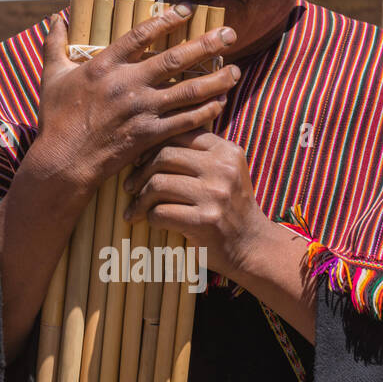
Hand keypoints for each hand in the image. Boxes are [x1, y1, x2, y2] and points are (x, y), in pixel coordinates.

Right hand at [25, 4, 240, 192]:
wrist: (63, 161)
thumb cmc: (55, 118)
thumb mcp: (51, 77)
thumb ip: (54, 45)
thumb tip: (55, 19)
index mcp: (104, 66)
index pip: (141, 35)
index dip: (167, 20)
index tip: (187, 10)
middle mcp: (126, 84)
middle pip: (175, 59)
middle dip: (206, 44)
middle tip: (230, 33)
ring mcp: (140, 111)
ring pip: (187, 90)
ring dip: (216, 79)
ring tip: (236, 69)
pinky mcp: (149, 135)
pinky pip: (185, 121)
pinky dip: (206, 111)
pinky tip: (220, 102)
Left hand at [120, 128, 275, 281]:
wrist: (252, 245)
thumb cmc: (229, 206)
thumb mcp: (224, 172)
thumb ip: (197, 153)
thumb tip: (148, 142)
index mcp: (226, 151)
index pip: (178, 135)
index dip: (152, 147)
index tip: (139, 162)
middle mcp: (223, 169)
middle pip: (164, 156)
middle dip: (140, 173)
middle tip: (130, 187)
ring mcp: (216, 194)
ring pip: (158, 184)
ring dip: (139, 199)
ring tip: (134, 208)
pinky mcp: (206, 221)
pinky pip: (160, 212)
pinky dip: (149, 217)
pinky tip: (148, 221)